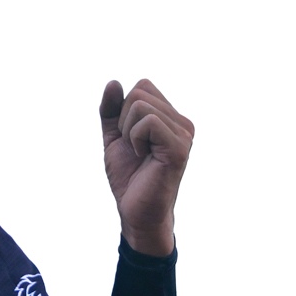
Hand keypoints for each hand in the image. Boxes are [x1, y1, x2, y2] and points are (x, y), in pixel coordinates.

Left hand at [99, 79, 193, 257]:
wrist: (135, 212)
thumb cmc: (129, 177)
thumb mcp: (114, 137)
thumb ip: (112, 110)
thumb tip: (114, 82)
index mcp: (171, 118)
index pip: (142, 87)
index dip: (124, 111)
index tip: (130, 139)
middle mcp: (183, 123)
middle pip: (140, 92)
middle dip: (124, 120)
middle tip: (134, 148)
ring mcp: (184, 134)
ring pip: (141, 105)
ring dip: (128, 132)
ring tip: (140, 154)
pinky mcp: (179, 147)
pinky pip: (148, 122)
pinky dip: (134, 138)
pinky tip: (143, 157)